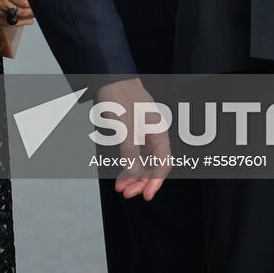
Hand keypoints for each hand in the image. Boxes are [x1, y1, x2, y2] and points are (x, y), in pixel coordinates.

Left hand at [97, 78, 169, 201]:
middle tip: (128, 194)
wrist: (110, 77)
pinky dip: (127, 166)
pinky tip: (120, 176)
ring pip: (142, 161)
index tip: (146, 196)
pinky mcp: (132, 132)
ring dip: (133, 176)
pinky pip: (133, 154)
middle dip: (141, 181)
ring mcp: (143, 133)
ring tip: (121, 188)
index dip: (155, 181)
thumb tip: (134, 175)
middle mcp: (153, 134)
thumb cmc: (121, 98)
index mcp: (158, 132)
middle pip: (153, 165)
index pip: (163, 163)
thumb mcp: (125, 127)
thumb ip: (130, 153)